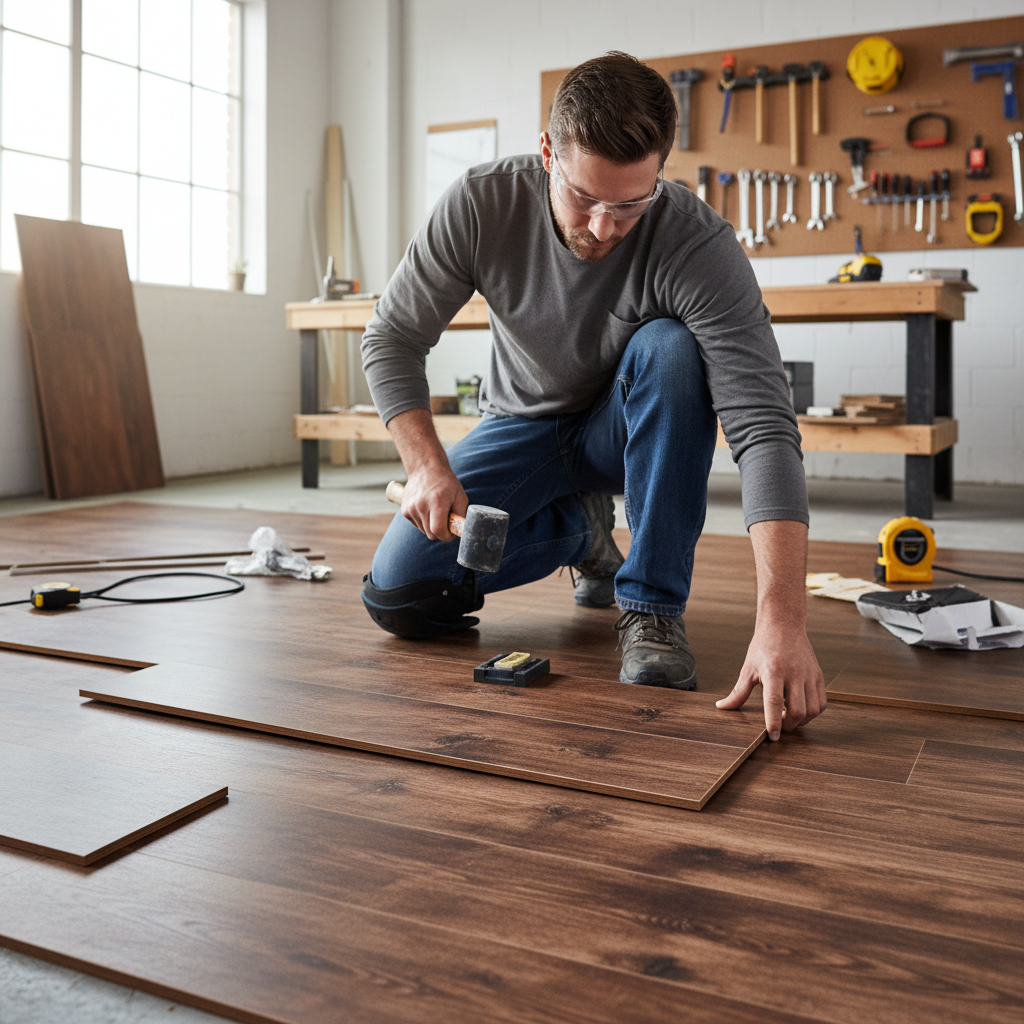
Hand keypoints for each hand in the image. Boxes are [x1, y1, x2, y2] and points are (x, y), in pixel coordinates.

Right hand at [385, 407, 468, 541]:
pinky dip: (424, 522)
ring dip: (432, 527)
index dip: (447, 536)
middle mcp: (421, 506)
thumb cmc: (446, 482)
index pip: (438, 531)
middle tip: (447, 524)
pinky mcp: (405, 510)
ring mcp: (411, 508)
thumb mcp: (460, 496)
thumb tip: (461, 531)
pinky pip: (417, 525)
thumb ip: (461, 515)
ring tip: (437, 513)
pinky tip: (428, 510)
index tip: (452, 533)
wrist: (425, 468)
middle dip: (441, 533)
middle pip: (431, 534)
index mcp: (437, 502)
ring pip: (424, 530)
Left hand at [716, 624, 825, 739]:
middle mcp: (794, 673)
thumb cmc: (763, 646)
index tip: (772, 736)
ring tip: (789, 715)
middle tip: (779, 726)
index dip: (774, 722)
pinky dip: (812, 712)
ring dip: (801, 721)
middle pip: (798, 710)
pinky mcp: (818, 675)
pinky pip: (822, 703)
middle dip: (788, 726)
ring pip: (813, 710)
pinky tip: (800, 707)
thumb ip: (738, 692)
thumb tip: (723, 707)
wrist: (783, 625)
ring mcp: (809, 674)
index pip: (775, 701)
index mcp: (773, 670)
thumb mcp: (748, 668)